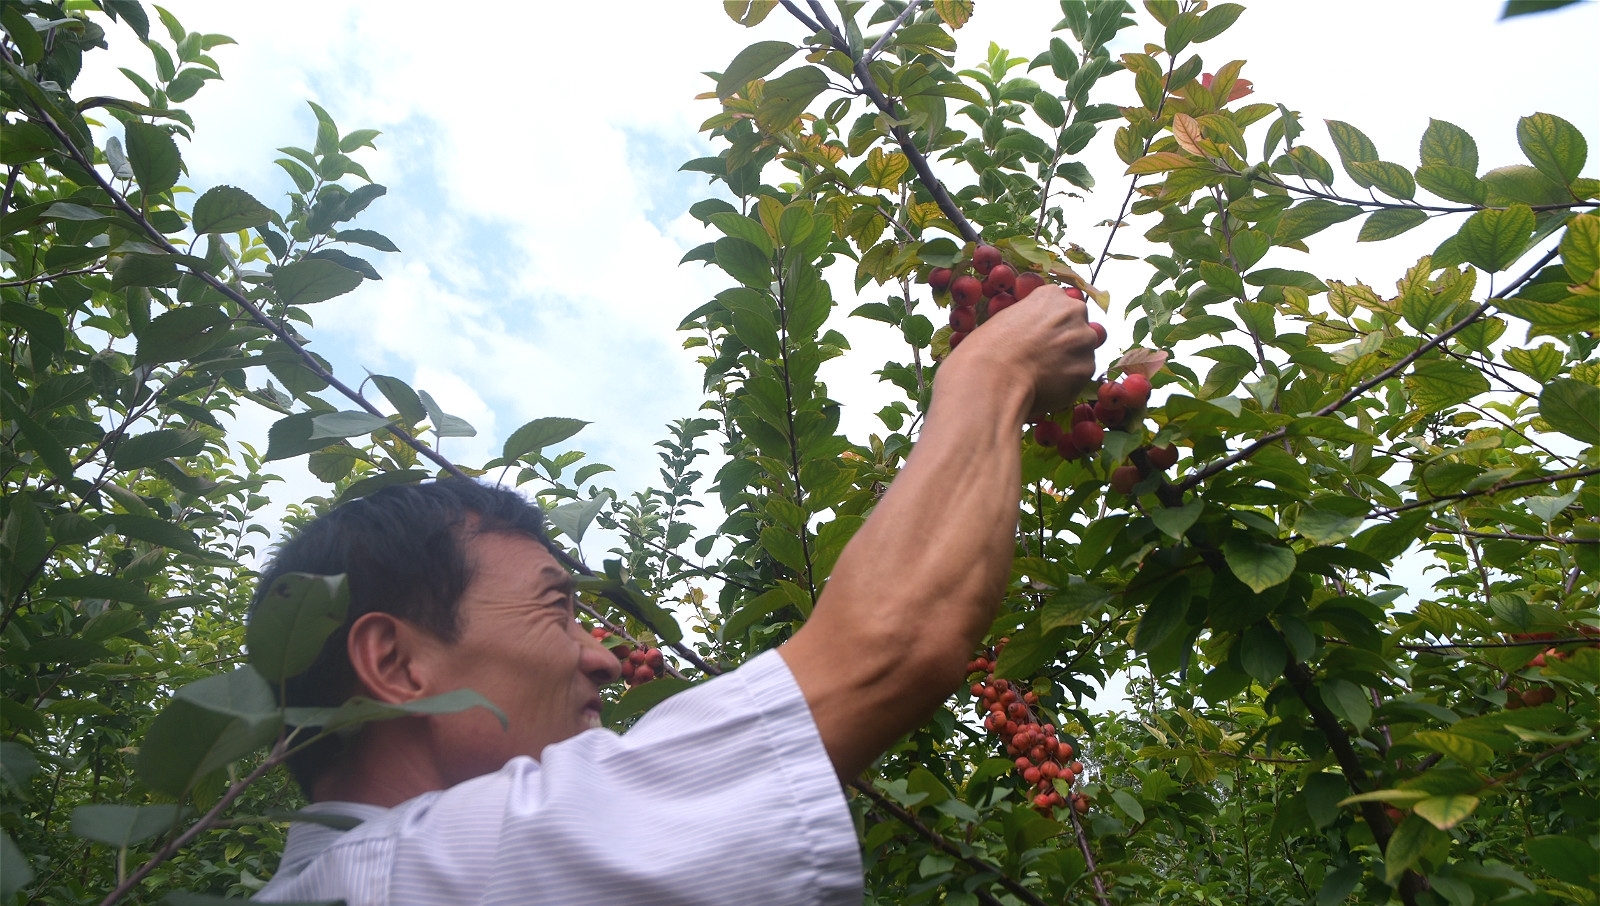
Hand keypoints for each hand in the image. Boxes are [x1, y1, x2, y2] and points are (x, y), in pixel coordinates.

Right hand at [948, 284, 1099, 417]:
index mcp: (1051, 295)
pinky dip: (1068, 383)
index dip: (1051, 325)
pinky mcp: (1087, 368)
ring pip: (1084, 352)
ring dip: (1070, 361)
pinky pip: (1080, 376)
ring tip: (1044, 375)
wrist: (992, 378)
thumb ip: (1028, 319)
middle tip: (1045, 358)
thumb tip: (1034, 332)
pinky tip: (1046, 387)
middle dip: (1068, 341)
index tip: (1040, 338)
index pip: (1062, 306)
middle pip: (1080, 326)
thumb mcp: (1004, 319)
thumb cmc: (987, 349)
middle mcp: (1074, 312)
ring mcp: (1084, 340)